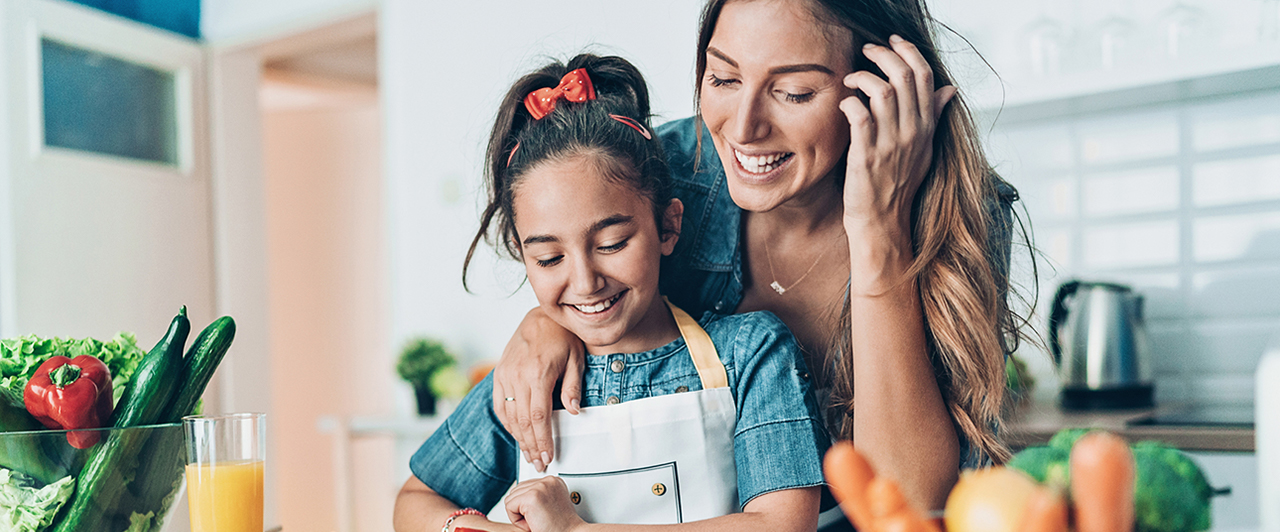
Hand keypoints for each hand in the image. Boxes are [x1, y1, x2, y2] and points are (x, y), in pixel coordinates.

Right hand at [492, 307, 585, 471]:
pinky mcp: (499, 374)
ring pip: (509, 416)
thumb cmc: (562, 337)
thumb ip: (572, 386)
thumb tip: (573, 411)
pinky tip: (517, 435)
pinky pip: (499, 405)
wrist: (539, 317)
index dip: (542, 440)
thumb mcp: (576, 358)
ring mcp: (505, 375)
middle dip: (531, 446)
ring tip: (529, 455)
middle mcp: (517, 376)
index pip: (538, 416)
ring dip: (519, 438)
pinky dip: (508, 423)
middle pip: (522, 421)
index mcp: (538, 373)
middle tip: (539, 463)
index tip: (548, 456)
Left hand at [504, 477, 586, 531]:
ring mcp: (540, 487)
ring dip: (520, 514)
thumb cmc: (560, 527)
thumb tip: (518, 494)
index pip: (525, 486)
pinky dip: (516, 520)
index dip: (528, 505)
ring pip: (511, 499)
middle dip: (523, 509)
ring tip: (537, 521)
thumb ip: (539, 494)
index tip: (542, 514)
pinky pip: (509, 506)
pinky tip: (532, 523)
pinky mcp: (531, 497)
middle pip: (516, 491)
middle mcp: (547, 481)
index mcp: (553, 481)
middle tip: (540, 519)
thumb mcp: (551, 504)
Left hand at [839, 35, 956, 234]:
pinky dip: (850, 103)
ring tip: (852, 78)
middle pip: (904, 76)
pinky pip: (860, 117)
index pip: (926, 77)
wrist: (883, 221)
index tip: (894, 42)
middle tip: (866, 51)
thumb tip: (949, 90)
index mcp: (926, 127)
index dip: (910, 52)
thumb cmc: (900, 184)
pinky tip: (844, 103)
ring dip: (863, 76)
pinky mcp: (867, 156)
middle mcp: (912, 132)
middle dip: (883, 55)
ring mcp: (890, 144)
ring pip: (883, 91)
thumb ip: (934, 117)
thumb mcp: (925, 149)